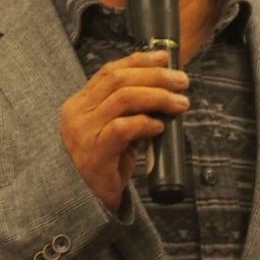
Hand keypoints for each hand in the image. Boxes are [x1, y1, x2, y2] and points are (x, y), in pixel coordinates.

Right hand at [59, 50, 188, 212]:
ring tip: (180, 103)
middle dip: (155, 76)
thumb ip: (128, 109)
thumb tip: (164, 86)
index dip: (139, 60)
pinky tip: (160, 127)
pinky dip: (145, 123)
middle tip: (182, 81)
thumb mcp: (113, 129)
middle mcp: (77, 113)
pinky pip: (123, 128)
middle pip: (119, 80)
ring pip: (123, 98)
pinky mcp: (94, 153)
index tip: (165, 57)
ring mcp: (82, 132)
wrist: (86, 202)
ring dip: (157, 96)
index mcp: (79, 103)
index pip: (109, 71)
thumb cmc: (105, 164)